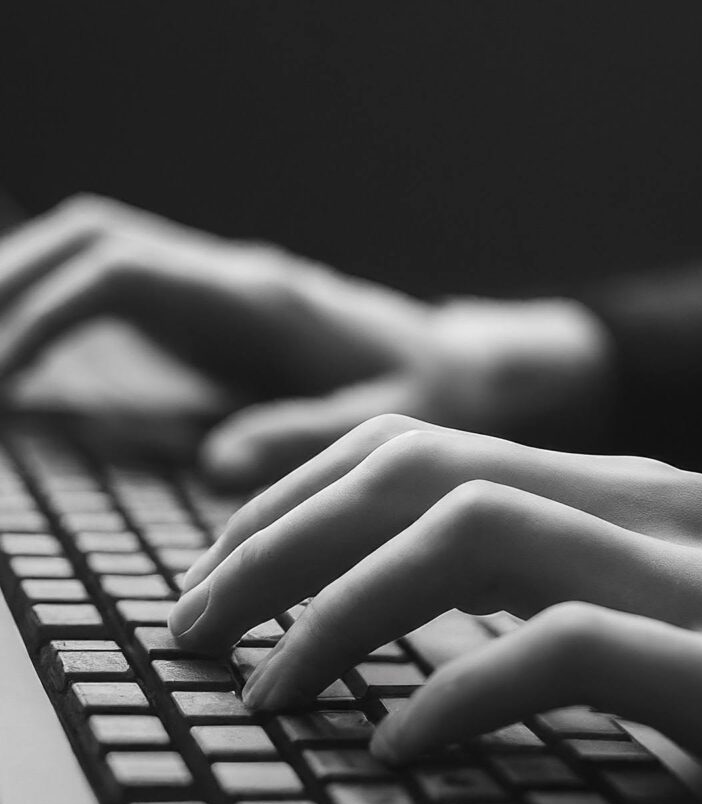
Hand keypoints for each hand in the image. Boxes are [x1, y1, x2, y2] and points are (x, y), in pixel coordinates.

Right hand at [0, 195, 609, 484]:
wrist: (457, 364)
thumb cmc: (429, 390)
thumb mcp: (391, 424)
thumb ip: (310, 436)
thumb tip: (218, 463)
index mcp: (258, 298)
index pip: (121, 270)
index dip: (45, 309)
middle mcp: (227, 283)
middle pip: (88, 242)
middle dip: (12, 286)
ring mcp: (215, 297)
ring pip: (95, 261)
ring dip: (28, 294)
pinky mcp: (214, 323)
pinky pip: (120, 301)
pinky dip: (63, 322)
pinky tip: (34, 371)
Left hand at [166, 414, 701, 803]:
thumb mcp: (685, 600)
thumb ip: (574, 585)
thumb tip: (443, 626)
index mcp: (629, 485)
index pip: (424, 448)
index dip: (301, 498)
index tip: (228, 568)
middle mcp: (648, 503)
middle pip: (415, 475)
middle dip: (280, 542)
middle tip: (195, 623)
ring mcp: (691, 574)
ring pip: (465, 539)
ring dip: (337, 612)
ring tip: (262, 687)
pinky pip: (559, 650)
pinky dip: (457, 691)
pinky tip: (397, 744)